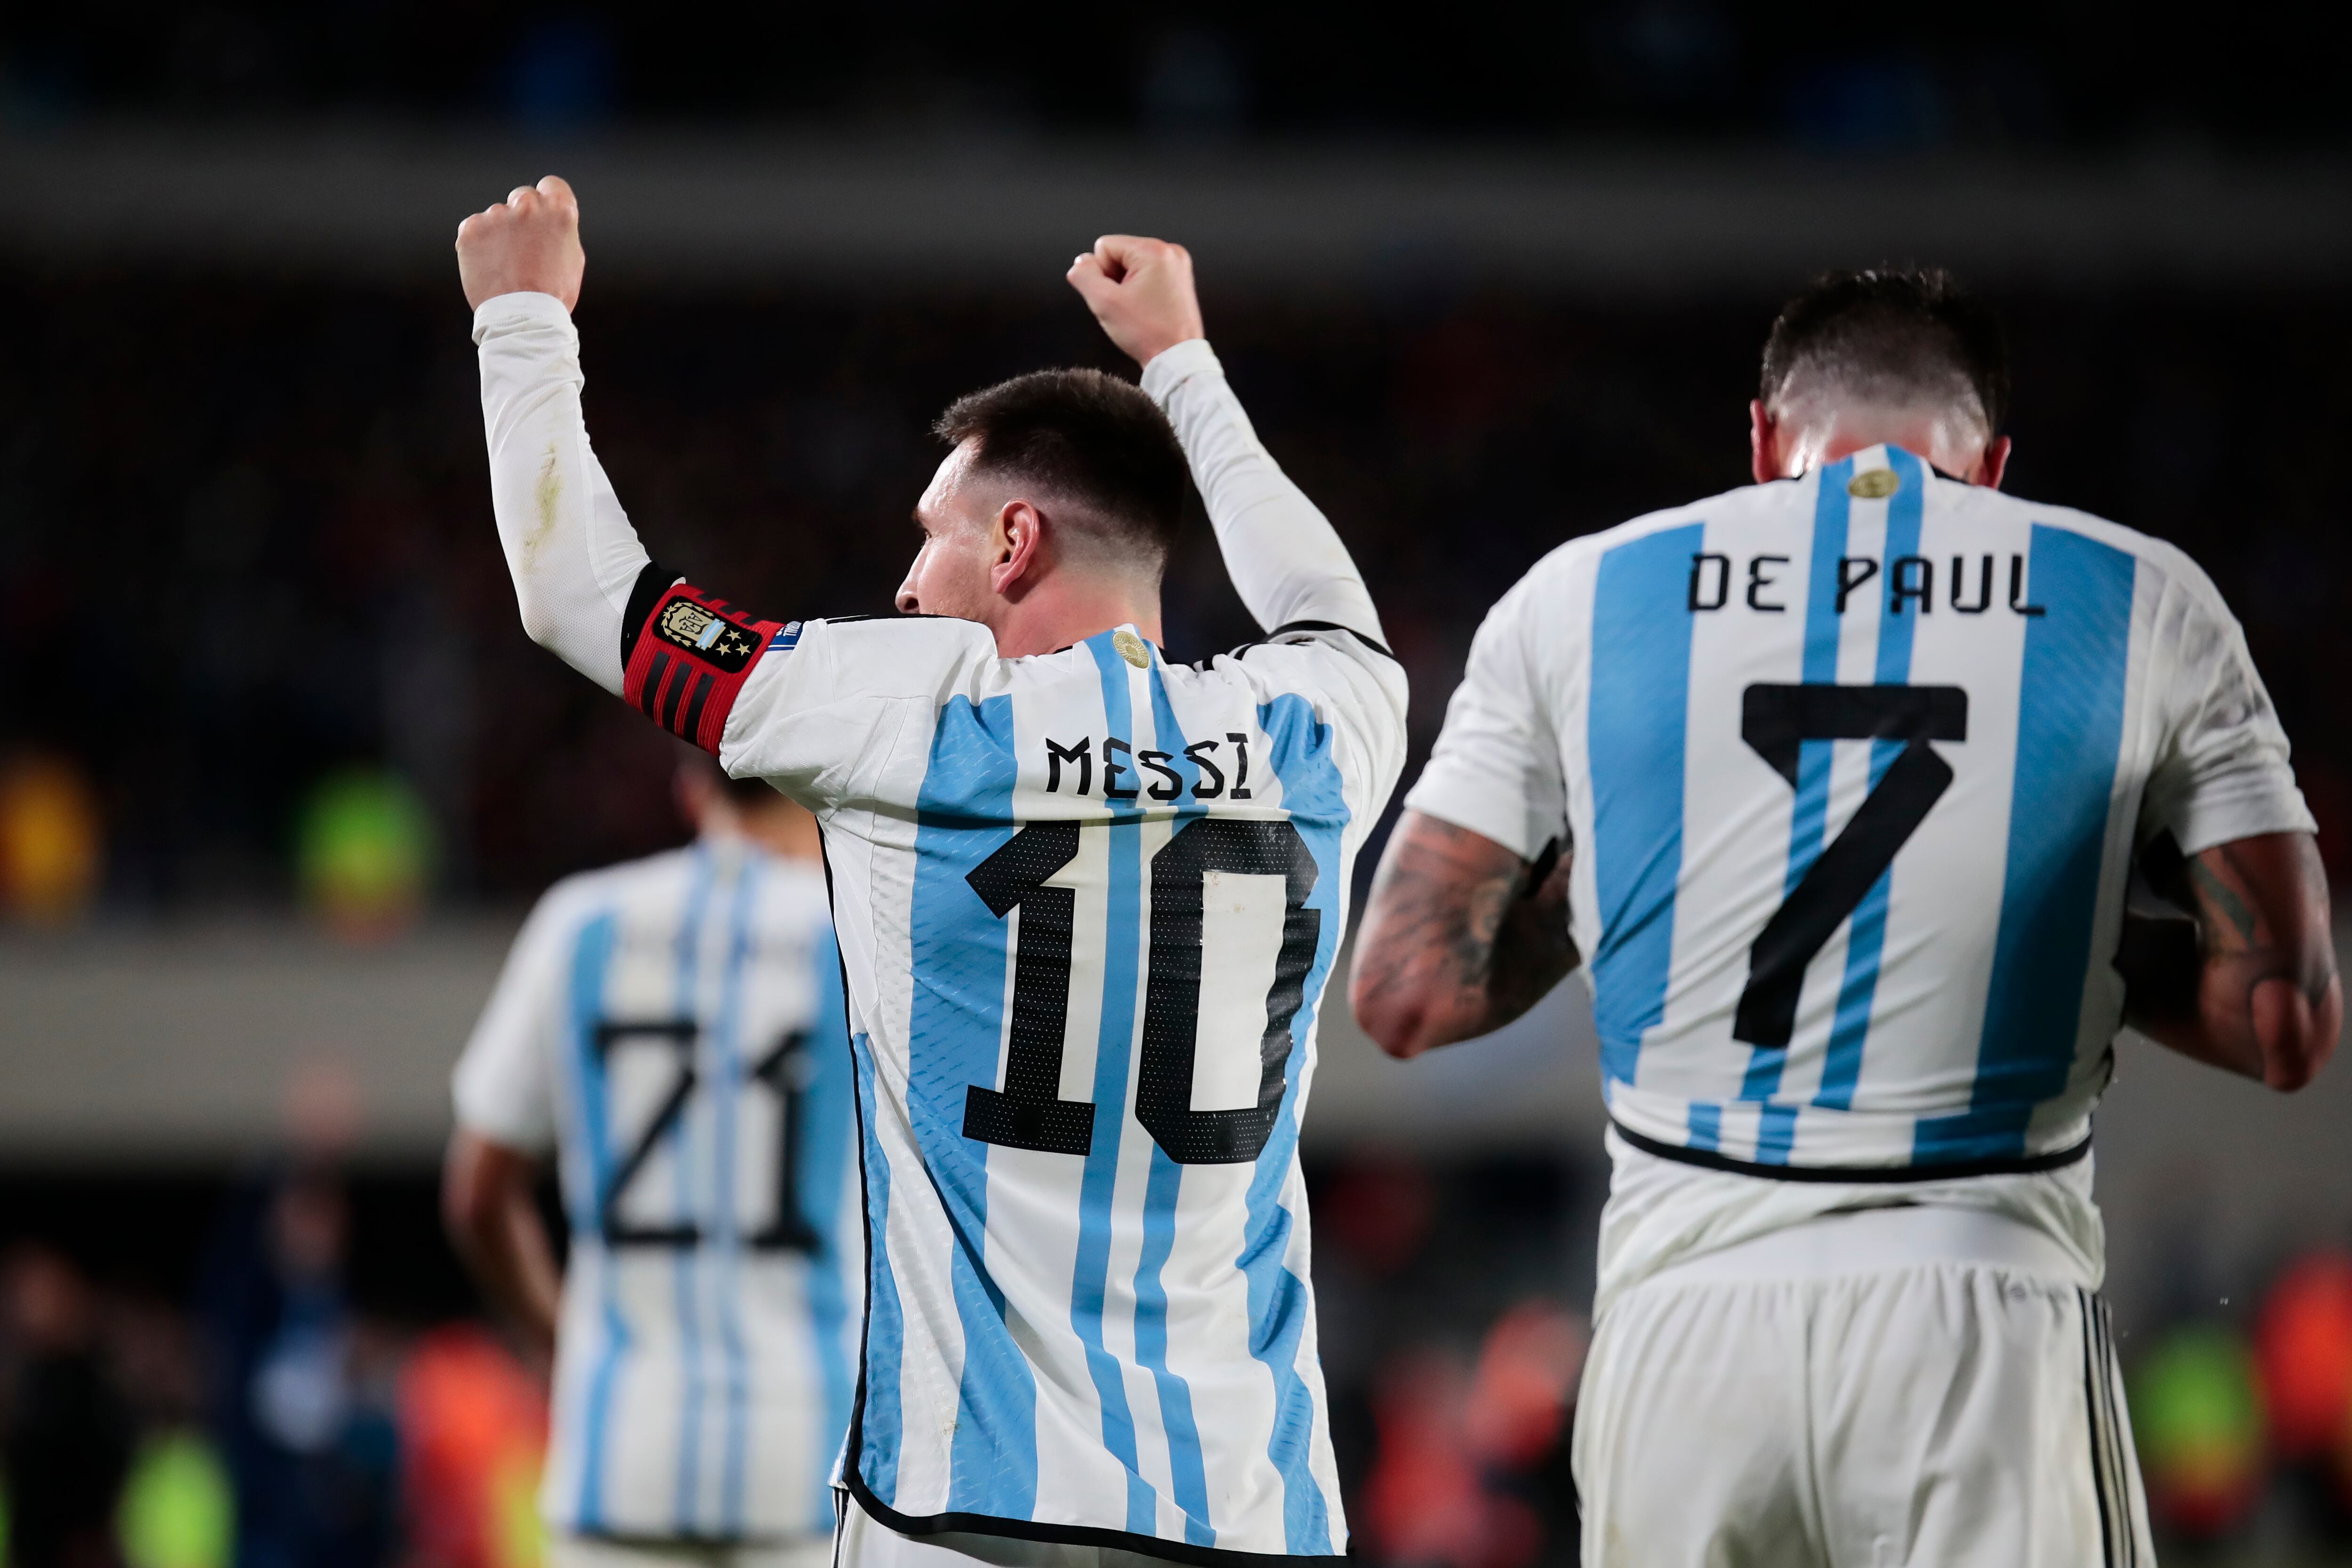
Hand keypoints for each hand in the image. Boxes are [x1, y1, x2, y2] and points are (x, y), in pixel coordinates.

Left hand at [457, 175, 585, 312]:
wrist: (523, 318)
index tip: (543, 216)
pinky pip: (475, 229)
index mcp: (559, 209)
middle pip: (523, 196)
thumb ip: (559, 228)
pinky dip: (480, 245)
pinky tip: (490, 266)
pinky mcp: (471, 228)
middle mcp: (527, 205)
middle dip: (523, 216)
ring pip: (497, 216)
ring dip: (500, 233)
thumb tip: (547, 219)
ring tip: (506, 264)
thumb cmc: (553, 293)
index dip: (548, 200)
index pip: (551, 185)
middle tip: (524, 248)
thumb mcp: (572, 256)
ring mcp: (496, 215)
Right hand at [1067, 235, 1204, 366]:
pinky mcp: (1179, 280)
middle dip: (1116, 280)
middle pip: (1120, 254)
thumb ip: (1084, 276)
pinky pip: (1147, 276)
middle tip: (1128, 305)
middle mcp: (1170, 253)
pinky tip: (1146, 309)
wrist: (1176, 359)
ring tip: (1138, 308)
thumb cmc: (1148, 334)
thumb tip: (1080, 263)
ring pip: (1132, 266)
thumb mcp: (1104, 303)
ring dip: (1127, 286)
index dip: (1101, 273)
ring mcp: (1178, 266)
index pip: (1105, 246)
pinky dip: (1140, 290)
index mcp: (1154, 251)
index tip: (1117, 296)